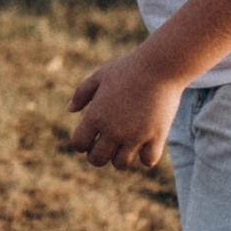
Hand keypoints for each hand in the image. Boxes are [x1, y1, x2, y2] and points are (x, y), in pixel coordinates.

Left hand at [66, 48, 183, 173]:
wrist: (159, 66)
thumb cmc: (127, 69)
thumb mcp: (99, 76)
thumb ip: (81, 94)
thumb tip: (70, 110)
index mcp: (95, 116)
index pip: (78, 144)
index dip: (82, 144)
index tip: (89, 138)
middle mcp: (113, 130)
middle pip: (97, 159)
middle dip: (98, 155)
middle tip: (105, 146)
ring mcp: (135, 136)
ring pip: (121, 164)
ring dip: (121, 157)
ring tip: (125, 145)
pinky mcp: (156, 137)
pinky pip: (147, 161)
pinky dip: (146, 156)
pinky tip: (145, 145)